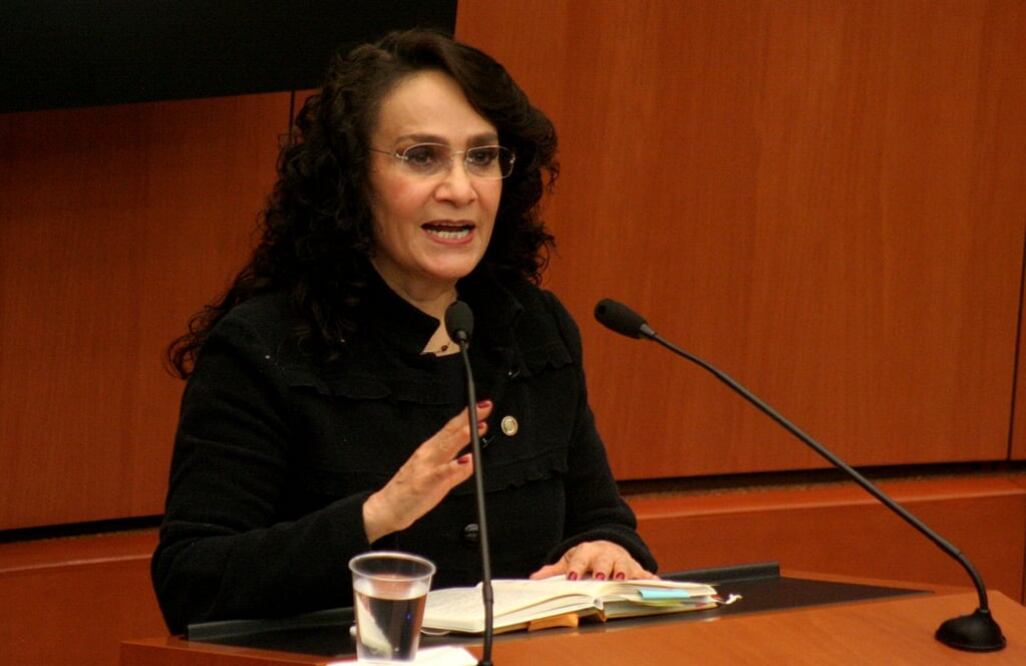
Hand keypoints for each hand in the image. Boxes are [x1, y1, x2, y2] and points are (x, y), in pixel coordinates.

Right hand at [362, 401, 492, 542]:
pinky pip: (441, 473)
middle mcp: (428, 454)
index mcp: (431, 450)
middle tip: (484, 406)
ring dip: (462, 436)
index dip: (468, 416)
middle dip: (469, 418)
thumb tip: (473, 461)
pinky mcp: (425, 482)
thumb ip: (457, 472)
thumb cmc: (411, 492)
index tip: (482, 406)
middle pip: (451, 432)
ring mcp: (426, 466)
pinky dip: (454, 466)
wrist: (388, 508)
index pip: (452, 429)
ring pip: (446, 447)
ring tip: (478, 426)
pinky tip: (466, 461)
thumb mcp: (439, 481)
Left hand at [529, 540, 656, 580]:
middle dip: (601, 568)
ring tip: (622, 578)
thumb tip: (534, 579)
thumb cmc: (586, 557)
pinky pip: (644, 573)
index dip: (577, 567)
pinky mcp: (635, 567)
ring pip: (624, 564)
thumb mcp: (569, 559)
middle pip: (604, 561)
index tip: (573, 577)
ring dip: (624, 571)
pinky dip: (650, 578)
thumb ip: (554, 570)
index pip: (581, 559)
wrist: (607, 544)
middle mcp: (605, 554)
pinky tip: (656, 583)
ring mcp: (621, 560)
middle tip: (599, 577)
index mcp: (587, 551)